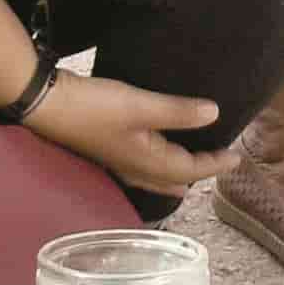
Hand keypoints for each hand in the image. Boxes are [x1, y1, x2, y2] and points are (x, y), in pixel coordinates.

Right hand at [26, 67, 227, 194]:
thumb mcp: (141, 106)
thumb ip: (178, 112)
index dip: (214, 164)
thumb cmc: (95, 107)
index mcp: (147, 162)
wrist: (47, 105)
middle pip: (173, 179)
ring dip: (175, 175)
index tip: (236, 158)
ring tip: (188, 178)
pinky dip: (156, 167)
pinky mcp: (106, 149)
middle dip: (196, 175)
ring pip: (155, 176)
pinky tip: (150, 156)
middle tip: (217, 167)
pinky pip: (140, 167)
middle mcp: (134, 168)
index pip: (189, 170)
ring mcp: (118, 161)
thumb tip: (216, 115)